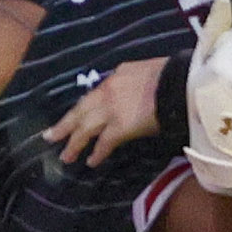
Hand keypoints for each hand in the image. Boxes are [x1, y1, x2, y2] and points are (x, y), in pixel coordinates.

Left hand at [44, 56, 168, 166]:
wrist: (180, 84)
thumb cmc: (173, 75)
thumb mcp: (149, 70)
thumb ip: (136, 81)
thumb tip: (136, 91)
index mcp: (117, 75)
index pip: (95, 93)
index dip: (84, 107)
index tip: (76, 115)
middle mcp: (108, 91)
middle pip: (81, 110)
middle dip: (65, 124)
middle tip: (50, 136)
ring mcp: (111, 110)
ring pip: (85, 128)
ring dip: (74, 143)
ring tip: (66, 156)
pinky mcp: (119, 127)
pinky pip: (104, 143)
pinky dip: (97, 153)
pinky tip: (91, 161)